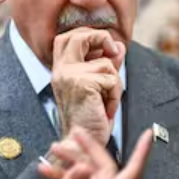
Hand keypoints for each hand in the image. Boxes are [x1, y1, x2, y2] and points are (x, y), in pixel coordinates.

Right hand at [20, 128, 153, 178]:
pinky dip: (67, 176)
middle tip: (76, 134)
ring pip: (91, 175)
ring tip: (55, 151)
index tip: (148, 136)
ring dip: (73, 162)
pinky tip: (49, 170)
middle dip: (89, 150)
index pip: (131, 176)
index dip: (141, 154)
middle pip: (105, 169)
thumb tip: (84, 167)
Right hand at [51, 27, 125, 145]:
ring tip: (105, 100)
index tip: (104, 46)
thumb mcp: (98, 86)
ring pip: (105, 63)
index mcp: (60, 70)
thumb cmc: (89, 118)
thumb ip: (106, 64)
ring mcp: (69, 76)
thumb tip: (118, 47)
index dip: (87, 34)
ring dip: (114, 82)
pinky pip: (111, 79)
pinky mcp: (82, 84)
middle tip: (112, 52)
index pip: (67, 37)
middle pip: (79, 35)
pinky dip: (115, 95)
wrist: (80, 144)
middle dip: (101, 38)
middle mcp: (61, 70)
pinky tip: (106, 108)